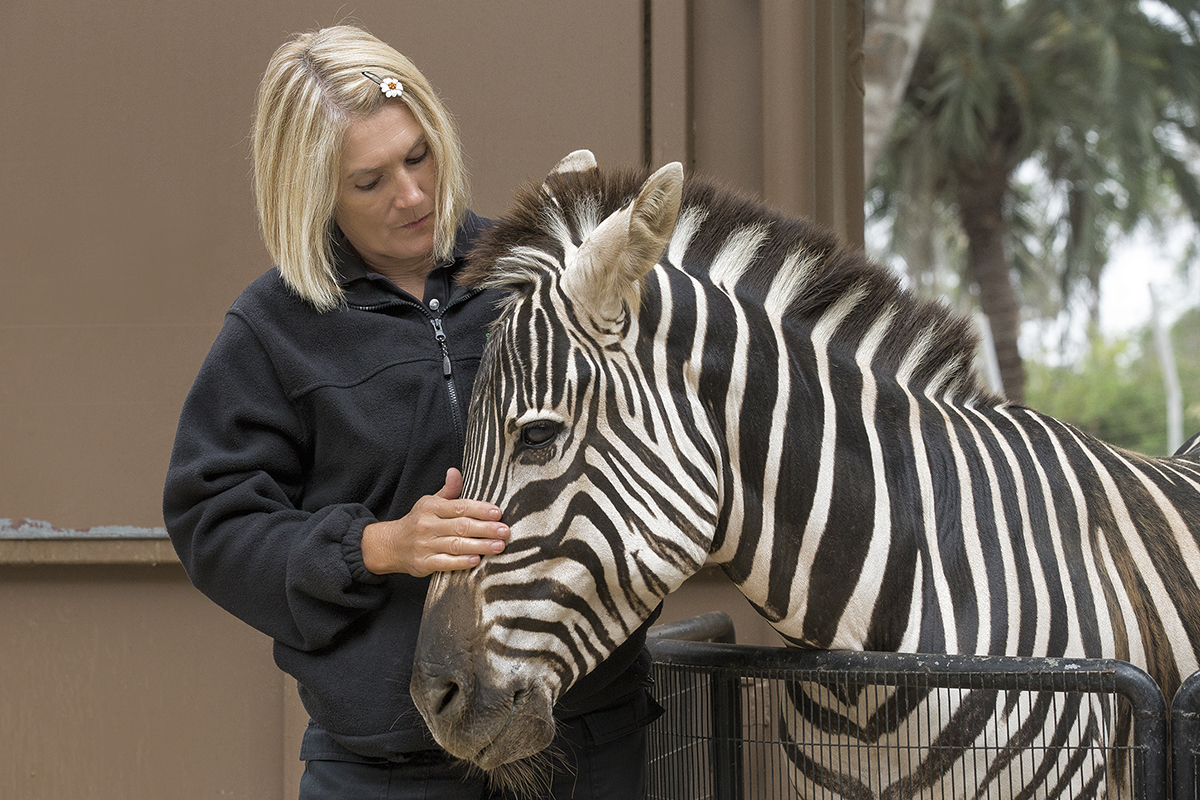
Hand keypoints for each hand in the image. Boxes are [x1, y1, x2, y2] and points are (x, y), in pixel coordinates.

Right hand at [361, 468, 508, 576]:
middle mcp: (428, 525)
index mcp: (431, 507)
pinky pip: (445, 562)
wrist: (391, 545)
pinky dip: (461, 562)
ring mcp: (425, 545)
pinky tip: (476, 560)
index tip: (497, 513)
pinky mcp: (423, 563)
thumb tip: (455, 471)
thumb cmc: (418, 521)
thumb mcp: (430, 502)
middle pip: (461, 526)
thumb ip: (448, 490)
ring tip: (499, 546)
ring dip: (480, 546)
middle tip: (505, 531)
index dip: (480, 509)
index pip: (459, 507)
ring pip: (456, 545)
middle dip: (486, 529)